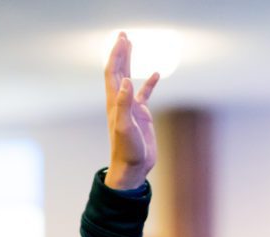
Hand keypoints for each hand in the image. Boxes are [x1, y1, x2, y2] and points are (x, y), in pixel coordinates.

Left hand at [104, 32, 159, 189]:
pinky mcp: (141, 115)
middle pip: (118, 71)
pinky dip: (149, 83)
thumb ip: (124, 104)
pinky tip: (156, 74)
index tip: (122, 39)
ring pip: (129, 79)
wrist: (132, 168)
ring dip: (129, 62)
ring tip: (131, 45)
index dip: (116, 55)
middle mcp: (120, 102)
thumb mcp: (125, 127)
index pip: (113, 73)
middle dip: (120, 53)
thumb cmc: (127, 151)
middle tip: (123, 35)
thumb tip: (126, 81)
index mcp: (114, 103)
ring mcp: (131, 108)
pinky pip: (145, 94)